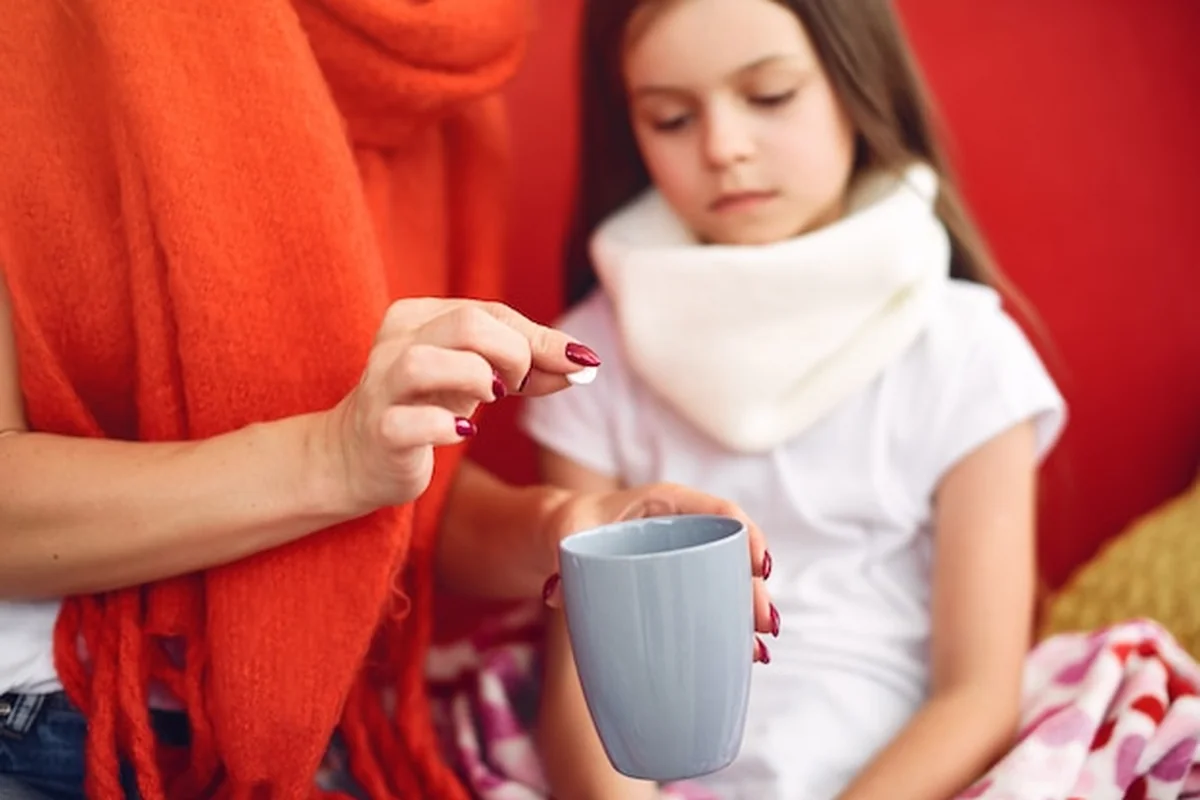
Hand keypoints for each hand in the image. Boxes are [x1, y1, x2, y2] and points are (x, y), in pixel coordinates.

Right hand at [322, 298, 601, 512]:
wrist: (359, 457)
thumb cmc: (426, 406)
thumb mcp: (478, 377)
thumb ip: (529, 365)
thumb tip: (583, 362)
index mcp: (418, 317)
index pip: (490, 313)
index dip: (539, 339)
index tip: (576, 364)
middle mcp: (394, 343)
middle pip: (465, 325)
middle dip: (512, 353)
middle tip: (517, 385)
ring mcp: (381, 388)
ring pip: (425, 363)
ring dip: (477, 379)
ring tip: (492, 398)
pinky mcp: (379, 431)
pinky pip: (409, 422)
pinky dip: (446, 426)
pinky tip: (464, 432)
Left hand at [541, 483, 777, 662]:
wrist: (562, 538)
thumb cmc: (572, 525)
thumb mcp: (567, 530)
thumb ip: (564, 552)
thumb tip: (559, 591)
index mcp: (667, 505)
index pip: (721, 512)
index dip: (748, 535)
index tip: (760, 565)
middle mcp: (685, 531)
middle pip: (733, 555)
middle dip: (754, 590)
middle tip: (764, 624)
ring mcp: (685, 560)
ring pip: (728, 584)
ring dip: (746, 614)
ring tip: (758, 649)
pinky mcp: (679, 586)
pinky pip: (713, 602)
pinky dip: (727, 626)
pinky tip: (741, 654)